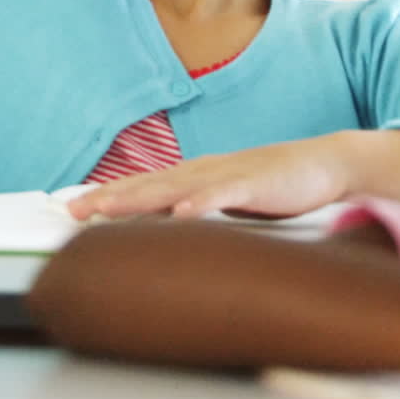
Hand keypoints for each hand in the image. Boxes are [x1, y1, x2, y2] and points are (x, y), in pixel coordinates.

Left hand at [69, 129, 399, 221]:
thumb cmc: (279, 185)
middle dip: (108, 197)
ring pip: (174, 186)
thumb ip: (205, 213)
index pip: (145, 185)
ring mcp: (229, 174)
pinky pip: (223, 194)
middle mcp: (205, 171)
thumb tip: (173, 234)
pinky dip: (199, 203)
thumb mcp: (234, 201)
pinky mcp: (255, 182)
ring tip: (104, 209)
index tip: (74, 209)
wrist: (328, 164)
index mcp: (199, 176)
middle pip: (148, 184)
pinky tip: (179, 215)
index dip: (110, 195)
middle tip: (71, 211)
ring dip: (137, 198)